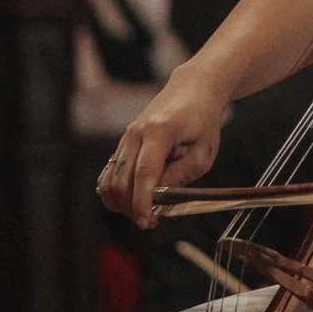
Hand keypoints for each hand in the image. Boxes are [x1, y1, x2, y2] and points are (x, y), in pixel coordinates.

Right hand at [99, 68, 231, 224]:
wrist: (192, 89)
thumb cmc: (203, 119)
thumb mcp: (203, 152)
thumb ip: (180, 176)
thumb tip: (157, 199)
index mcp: (159, 132)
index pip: (144, 174)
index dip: (143, 202)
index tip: (146, 223)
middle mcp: (135, 134)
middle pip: (121, 182)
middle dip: (132, 208)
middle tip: (152, 220)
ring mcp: (125, 138)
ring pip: (109, 181)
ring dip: (122, 203)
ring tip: (145, 210)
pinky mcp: (122, 143)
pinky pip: (108, 174)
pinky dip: (115, 192)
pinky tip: (132, 198)